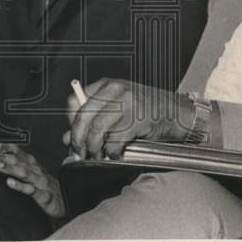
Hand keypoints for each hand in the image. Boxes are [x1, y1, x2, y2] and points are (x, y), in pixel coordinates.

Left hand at [0, 142, 64, 218]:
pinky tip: (10, 182)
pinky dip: (20, 185)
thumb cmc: (45, 186)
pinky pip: (30, 190)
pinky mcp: (43, 195)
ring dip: (9, 168)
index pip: (19, 153)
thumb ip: (20, 164)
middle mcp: (36, 171)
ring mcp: (39, 182)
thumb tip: (4, 156)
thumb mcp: (33, 172)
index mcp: (33, 165)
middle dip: (4, 156)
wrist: (64, 200)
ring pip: (23, 173)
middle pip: (19, 161)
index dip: (7, 148)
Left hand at [63, 78, 190, 159]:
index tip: (72, 138)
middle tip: (79, 154)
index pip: (76, 101)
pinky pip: (115, 140)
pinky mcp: (137, 119)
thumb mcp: (116, 108)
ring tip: (97, 156)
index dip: (71, 122)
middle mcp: (115, 90)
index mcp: (106, 85)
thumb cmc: (143, 111)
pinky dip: (112, 152)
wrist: (174, 112)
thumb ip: (92, 120)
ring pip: (98, 130)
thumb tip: (67, 139)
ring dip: (94, 149)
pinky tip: (115, 154)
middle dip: (78, 140)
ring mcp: (127, 103)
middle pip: (84, 117)